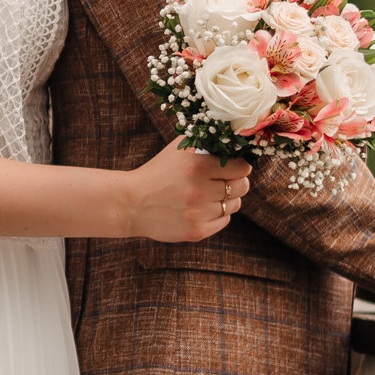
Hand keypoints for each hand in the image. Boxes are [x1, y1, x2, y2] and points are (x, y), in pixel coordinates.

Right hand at [125, 145, 251, 241]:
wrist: (131, 203)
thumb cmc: (158, 171)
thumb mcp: (178, 149)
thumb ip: (206, 143)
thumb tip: (236, 142)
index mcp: (197, 166)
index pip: (243, 167)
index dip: (240, 166)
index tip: (234, 166)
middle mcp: (199, 190)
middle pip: (242, 186)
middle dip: (236, 182)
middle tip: (223, 180)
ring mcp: (198, 213)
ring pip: (234, 205)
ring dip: (226, 199)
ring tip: (208, 194)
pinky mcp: (196, 231)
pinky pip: (224, 221)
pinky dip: (217, 214)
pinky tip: (202, 208)